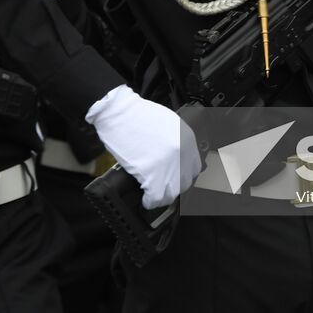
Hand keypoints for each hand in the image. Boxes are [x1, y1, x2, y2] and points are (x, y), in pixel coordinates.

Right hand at [86, 85, 201, 208]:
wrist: (119, 112)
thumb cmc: (136, 115)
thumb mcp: (166, 123)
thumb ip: (174, 141)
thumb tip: (174, 159)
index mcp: (187, 139)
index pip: (194, 167)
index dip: (182, 175)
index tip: (174, 179)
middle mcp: (181, 154)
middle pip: (184, 182)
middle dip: (173, 186)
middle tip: (162, 187)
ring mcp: (168, 165)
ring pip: (172, 192)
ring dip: (162, 196)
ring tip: (153, 195)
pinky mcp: (152, 174)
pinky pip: (156, 197)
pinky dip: (150, 201)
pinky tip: (145, 200)